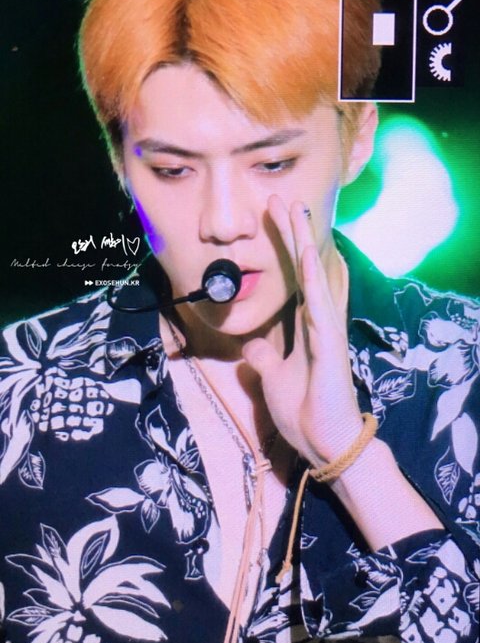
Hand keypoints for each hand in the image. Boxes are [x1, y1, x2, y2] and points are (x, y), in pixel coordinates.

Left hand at [242, 195, 363, 466]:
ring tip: (294, 211)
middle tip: (281, 199)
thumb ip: (266, 358)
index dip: (284, 248)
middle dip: (292, 233)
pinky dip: (312, 279)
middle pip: (304, 268)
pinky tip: (306, 254)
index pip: (293, 277)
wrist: (323, 443)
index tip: (273, 219)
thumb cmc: (305, 411)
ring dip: (303, 243)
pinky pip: (319, 304)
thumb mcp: (274, 378)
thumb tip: (253, 346)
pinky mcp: (329, 343)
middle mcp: (318, 320)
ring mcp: (326, 329)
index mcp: (306, 325)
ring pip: (314, 276)